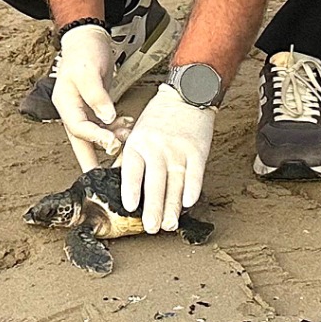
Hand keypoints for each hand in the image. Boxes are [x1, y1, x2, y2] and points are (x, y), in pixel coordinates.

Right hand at [51, 24, 122, 172]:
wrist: (87, 38)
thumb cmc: (84, 51)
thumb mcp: (89, 70)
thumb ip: (96, 95)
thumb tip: (107, 117)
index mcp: (65, 103)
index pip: (78, 128)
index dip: (95, 138)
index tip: (113, 144)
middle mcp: (72, 109)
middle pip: (81, 139)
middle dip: (91, 160)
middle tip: (103, 180)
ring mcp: (82, 108)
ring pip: (94, 133)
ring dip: (110, 140)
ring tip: (128, 143)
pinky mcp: (94, 105)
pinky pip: (103, 123)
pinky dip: (115, 128)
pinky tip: (127, 127)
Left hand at [120, 84, 213, 233]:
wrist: (187, 94)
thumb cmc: (160, 117)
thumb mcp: (137, 132)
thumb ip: (131, 158)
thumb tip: (122, 185)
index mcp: (138, 142)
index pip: (132, 169)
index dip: (131, 189)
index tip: (130, 208)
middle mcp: (157, 146)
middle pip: (155, 182)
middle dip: (153, 207)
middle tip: (151, 227)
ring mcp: (179, 148)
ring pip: (175, 182)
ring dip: (173, 206)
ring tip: (170, 224)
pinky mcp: (197, 149)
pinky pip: (195, 173)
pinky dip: (193, 189)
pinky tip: (189, 203)